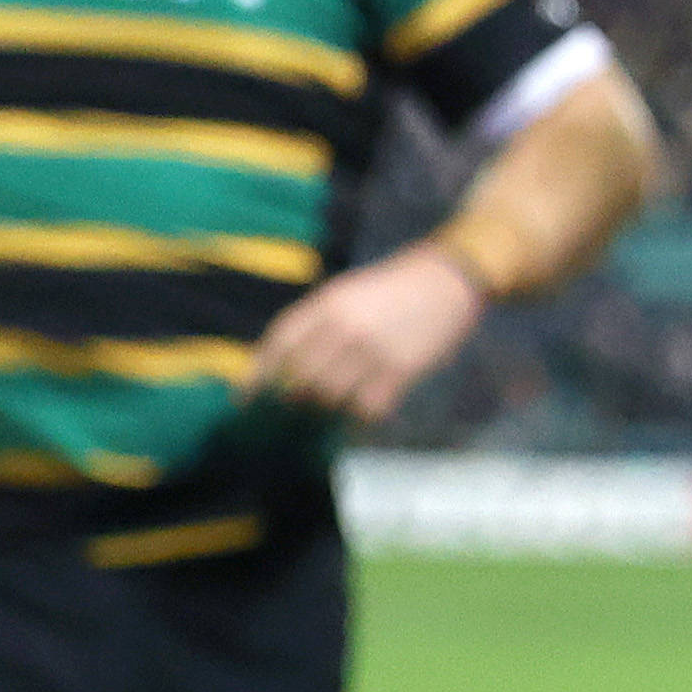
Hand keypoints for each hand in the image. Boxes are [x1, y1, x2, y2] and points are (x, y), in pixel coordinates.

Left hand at [247, 245, 492, 421]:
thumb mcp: (345, 293)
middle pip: (302, 378)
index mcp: (327, 305)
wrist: (448, 280)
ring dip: (329, 405)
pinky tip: (367, 403)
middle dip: (296, 395)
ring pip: (331, 396)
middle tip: (301, 401)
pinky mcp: (402, 369)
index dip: (257, 375)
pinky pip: (368, 406)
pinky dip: (361, 412)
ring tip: (338, 399)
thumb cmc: (390, 288)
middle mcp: (344, 328)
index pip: (280, 344)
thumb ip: (314, 324)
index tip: (243, 399)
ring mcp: (373, 350)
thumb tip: (283, 366)